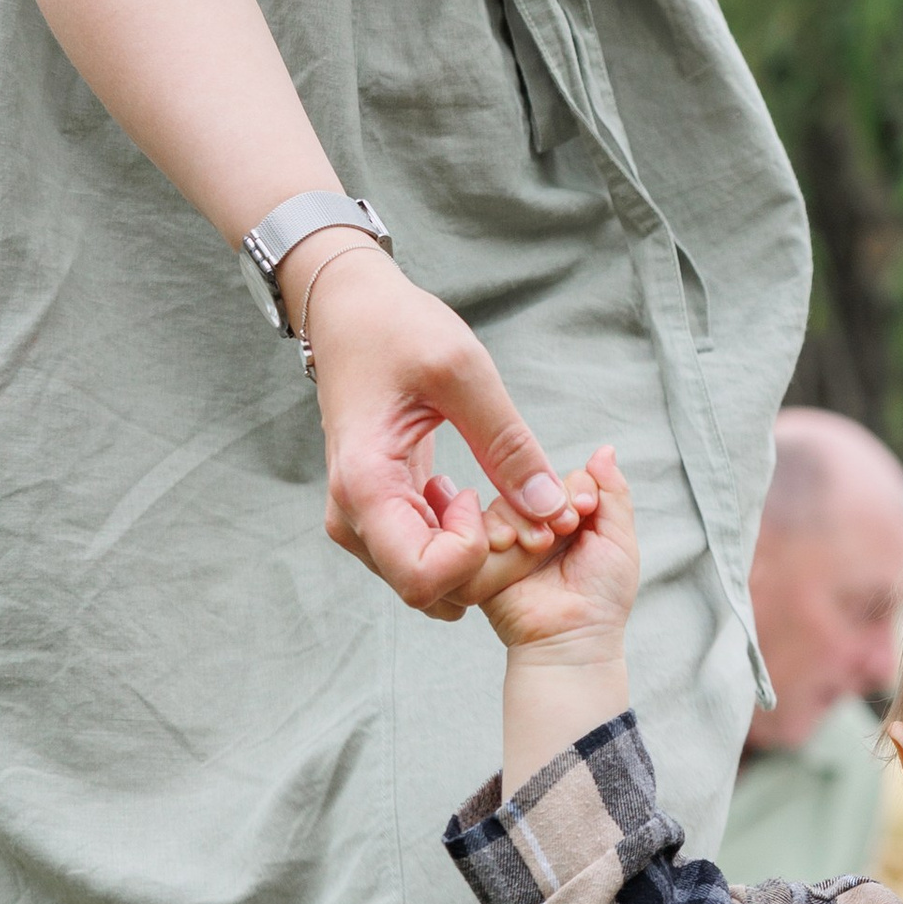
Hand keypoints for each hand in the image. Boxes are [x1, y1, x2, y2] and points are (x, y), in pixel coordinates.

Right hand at [288, 236, 584, 614]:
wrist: (349, 312)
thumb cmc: (398, 330)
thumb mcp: (464, 373)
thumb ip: (508, 445)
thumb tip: (552, 509)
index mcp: (364, 486)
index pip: (424, 579)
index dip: (475, 555)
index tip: (488, 498)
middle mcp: (355, 518)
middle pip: (432, 591)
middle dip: (493, 562)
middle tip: (525, 507)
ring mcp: (364, 521)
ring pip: (434, 582)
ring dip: (484, 556)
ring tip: (507, 498)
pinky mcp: (381, 514)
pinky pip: (430, 556)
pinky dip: (468, 542)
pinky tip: (484, 497)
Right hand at [461, 449, 637, 653]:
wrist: (572, 637)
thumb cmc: (602, 596)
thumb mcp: (619, 540)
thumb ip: (613, 493)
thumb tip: (605, 450)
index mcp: (571, 519)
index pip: (565, 479)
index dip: (574, 489)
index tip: (584, 512)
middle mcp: (539, 525)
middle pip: (532, 484)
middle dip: (548, 502)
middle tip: (562, 533)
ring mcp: (511, 540)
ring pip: (505, 500)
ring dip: (524, 519)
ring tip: (538, 547)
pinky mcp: (485, 557)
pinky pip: (479, 525)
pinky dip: (497, 532)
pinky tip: (510, 546)